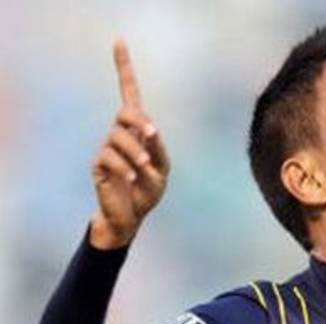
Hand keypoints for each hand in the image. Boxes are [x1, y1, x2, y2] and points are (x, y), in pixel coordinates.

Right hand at [89, 38, 169, 248]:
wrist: (131, 216)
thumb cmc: (148, 190)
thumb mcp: (163, 169)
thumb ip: (158, 149)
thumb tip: (149, 130)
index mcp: (138, 130)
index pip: (130, 94)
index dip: (124, 69)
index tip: (118, 41)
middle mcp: (121, 133)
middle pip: (126, 111)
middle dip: (139, 121)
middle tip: (152, 135)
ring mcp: (108, 147)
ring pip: (118, 136)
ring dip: (136, 151)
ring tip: (144, 168)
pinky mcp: (99, 163)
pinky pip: (109, 156)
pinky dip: (125, 165)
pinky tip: (131, 176)